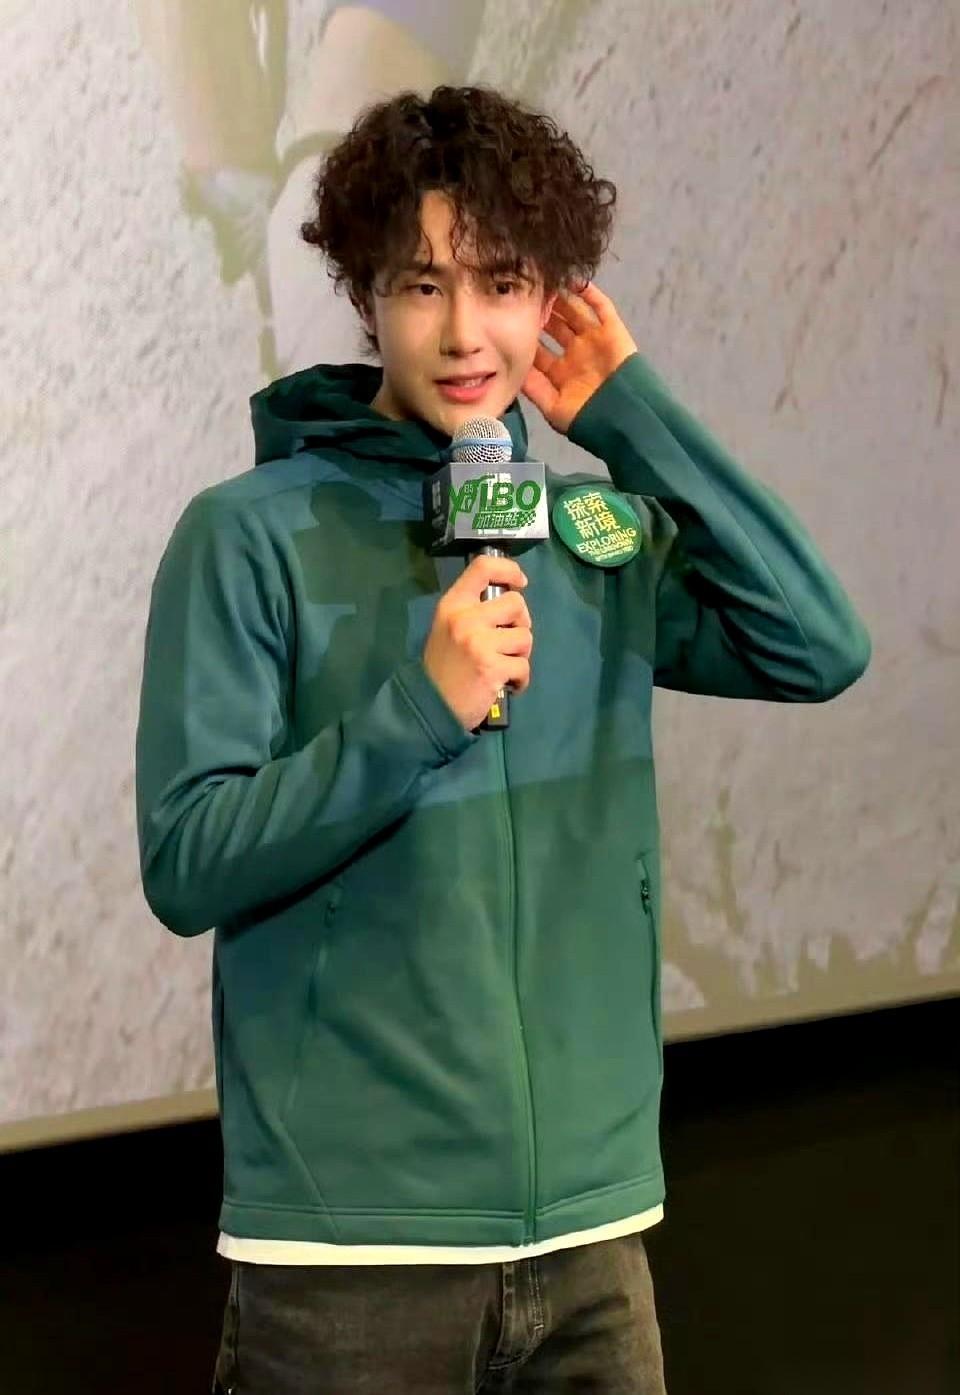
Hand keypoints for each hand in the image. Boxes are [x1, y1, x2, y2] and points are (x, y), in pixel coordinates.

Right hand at [422, 554, 532, 732]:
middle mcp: (466, 619)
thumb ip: (474, 612)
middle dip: (521, 623)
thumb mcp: (448, 628)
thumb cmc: (442, 666)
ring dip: (520, 655)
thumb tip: (512, 604)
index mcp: (453, 605)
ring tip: (503, 666)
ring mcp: (480, 643)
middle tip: (509, 641)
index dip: (509, 569)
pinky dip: (520, 679)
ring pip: (525, 637)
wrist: (430, 705)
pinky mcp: (493, 668)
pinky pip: (524, 667)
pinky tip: (506, 685)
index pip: (483, 567)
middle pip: (516, 603)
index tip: (519, 582)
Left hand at [521, 282, 638, 433]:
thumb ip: (533, 387)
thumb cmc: (587, 418)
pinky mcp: (612, 331)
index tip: (507, 319)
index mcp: (560, 374)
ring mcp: (594, 341)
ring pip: (574, 313)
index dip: (524, 335)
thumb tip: (510, 366)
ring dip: (560, 299)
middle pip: (554, 327)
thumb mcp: (552, 408)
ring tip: (544, 283)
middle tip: (524, 295)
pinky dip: (589, 293)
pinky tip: (573, 280)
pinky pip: (601, 307)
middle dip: (540, 313)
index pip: (537, 349)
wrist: (625, 418)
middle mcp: (575, 354)